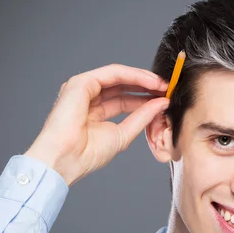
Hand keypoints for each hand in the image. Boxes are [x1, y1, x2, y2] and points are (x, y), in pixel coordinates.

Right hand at [24, 64, 169, 185]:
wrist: (66, 159)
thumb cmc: (86, 154)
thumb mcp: (123, 134)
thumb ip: (142, 117)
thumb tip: (161, 104)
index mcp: (95, 112)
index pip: (124, 100)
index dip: (145, 98)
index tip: (165, 100)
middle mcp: (88, 98)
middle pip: (122, 86)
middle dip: (146, 86)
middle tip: (167, 89)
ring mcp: (83, 88)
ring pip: (118, 76)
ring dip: (142, 78)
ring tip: (162, 85)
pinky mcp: (81, 82)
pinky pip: (112, 73)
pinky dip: (133, 75)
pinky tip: (150, 82)